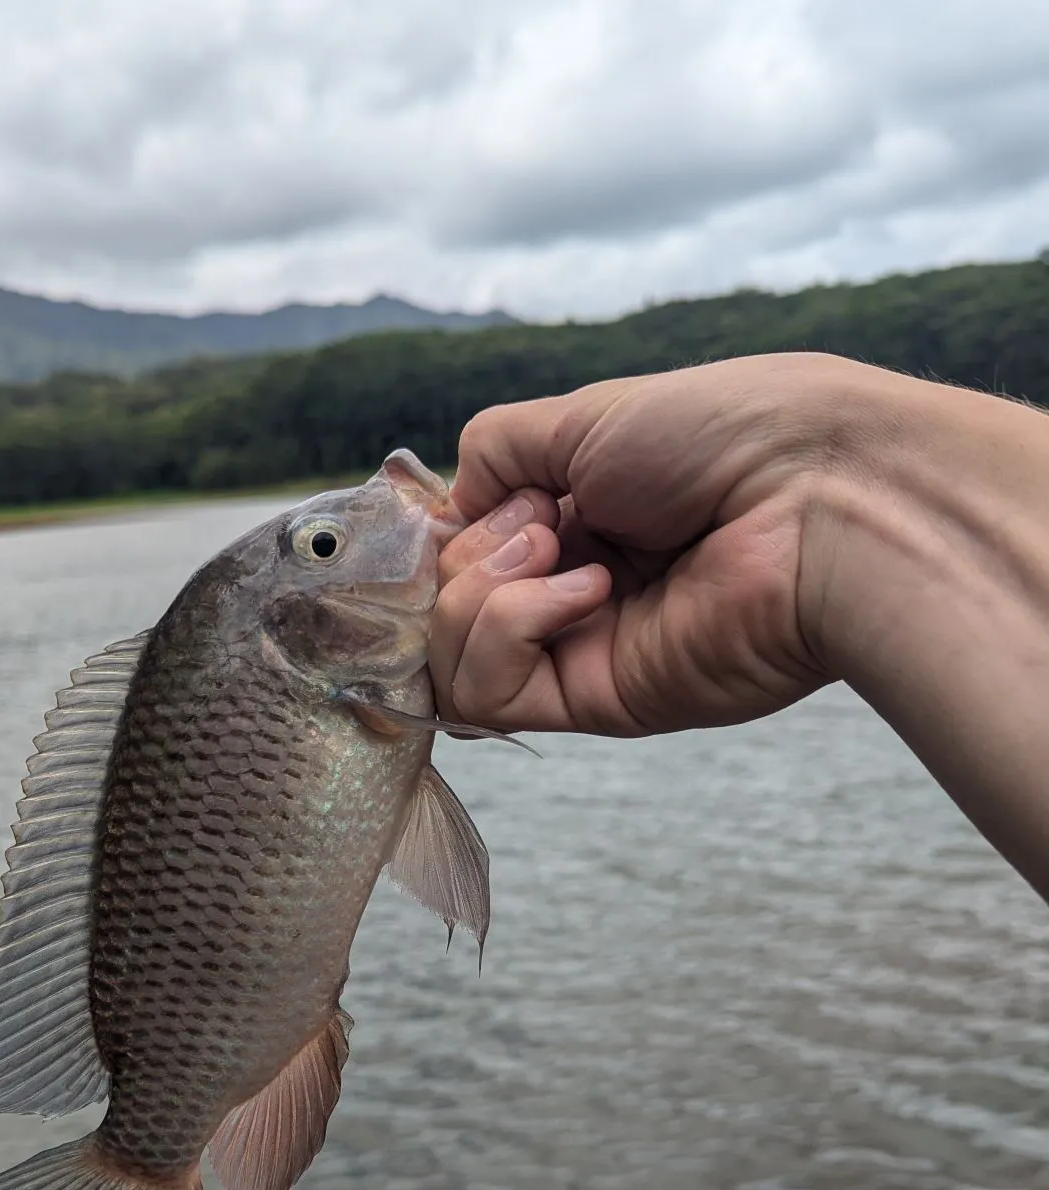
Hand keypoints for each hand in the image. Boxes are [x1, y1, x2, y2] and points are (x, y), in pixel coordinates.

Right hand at [429, 353, 885, 734]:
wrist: (817, 497)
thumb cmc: (721, 437)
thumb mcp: (581, 416)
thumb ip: (495, 453)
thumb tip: (446, 511)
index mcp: (573, 521)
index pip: (457, 552)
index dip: (445, 532)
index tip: (478, 500)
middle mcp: (570, 591)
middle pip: (442, 603)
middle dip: (472, 550)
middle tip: (547, 519)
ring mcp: (581, 651)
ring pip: (447, 659)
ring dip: (479, 592)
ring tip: (561, 553)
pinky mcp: (595, 703)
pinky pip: (487, 694)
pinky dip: (507, 629)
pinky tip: (583, 593)